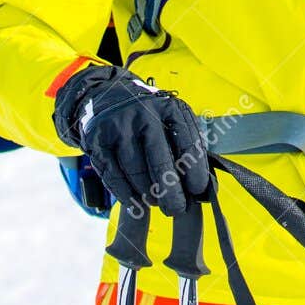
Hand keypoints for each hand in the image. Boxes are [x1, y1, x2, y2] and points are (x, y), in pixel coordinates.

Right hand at [53, 65, 209, 214]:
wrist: (106, 96)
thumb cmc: (148, 117)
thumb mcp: (171, 120)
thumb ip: (188, 148)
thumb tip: (207, 189)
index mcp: (170, 107)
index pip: (188, 144)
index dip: (196, 172)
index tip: (198, 192)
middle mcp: (144, 113)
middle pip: (160, 162)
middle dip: (171, 192)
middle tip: (176, 208)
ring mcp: (119, 125)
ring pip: (136, 171)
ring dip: (148, 195)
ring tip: (156, 203)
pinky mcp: (97, 139)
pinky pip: (113, 175)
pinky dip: (126, 194)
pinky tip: (135, 204)